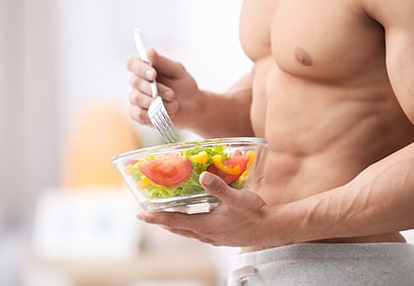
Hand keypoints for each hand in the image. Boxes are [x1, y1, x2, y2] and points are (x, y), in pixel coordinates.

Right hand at [127, 49, 201, 127]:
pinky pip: (137, 114)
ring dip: (156, 103)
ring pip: (137, 98)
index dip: (140, 68)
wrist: (192, 108)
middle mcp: (138, 82)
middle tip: (172, 95)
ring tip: (173, 105)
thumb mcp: (178, 72)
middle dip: (155, 89)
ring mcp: (137, 98)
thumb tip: (148, 51)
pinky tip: (163, 113)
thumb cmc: (185, 87)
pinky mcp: (138, 113)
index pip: (133, 64)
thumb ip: (163, 62)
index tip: (153, 74)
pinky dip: (151, 115)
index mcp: (146, 68)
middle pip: (135, 82)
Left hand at [137, 172, 270, 246]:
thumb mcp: (237, 198)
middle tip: (145, 215)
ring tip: (164, 218)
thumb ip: (219, 188)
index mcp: (206, 225)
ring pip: (187, 232)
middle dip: (160, 221)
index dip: (156, 218)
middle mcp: (207, 234)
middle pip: (177, 228)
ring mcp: (214, 237)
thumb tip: (202, 175)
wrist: (272, 228)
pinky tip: (192, 221)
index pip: (175, 222)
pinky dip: (188, 226)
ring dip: (174, 224)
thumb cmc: (256, 214)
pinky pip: (198, 232)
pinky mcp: (221, 237)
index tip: (141, 214)